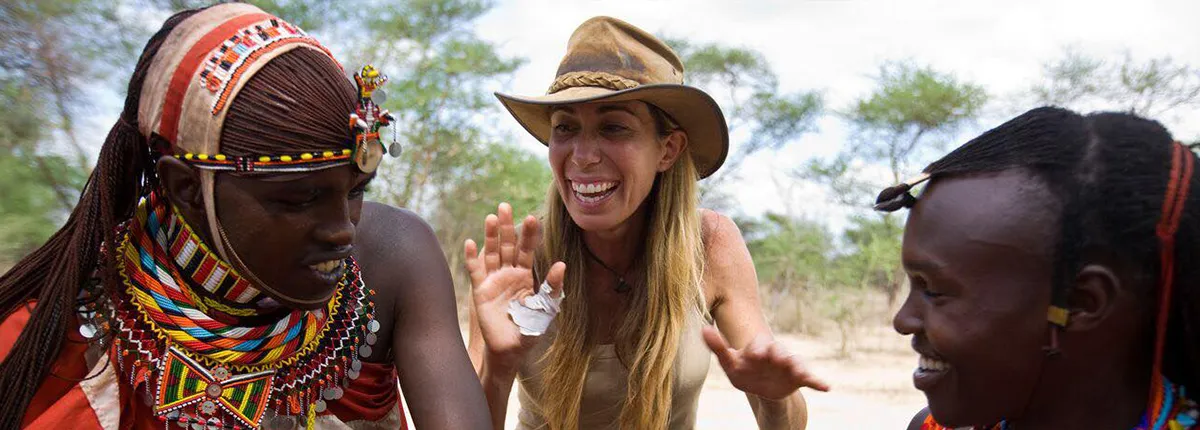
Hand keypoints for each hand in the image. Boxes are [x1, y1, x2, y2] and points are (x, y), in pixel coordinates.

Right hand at [465, 203, 565, 369]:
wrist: (510, 350)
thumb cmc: (529, 329)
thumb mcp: (545, 308)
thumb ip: (552, 287)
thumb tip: (561, 264)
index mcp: (525, 275)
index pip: (527, 250)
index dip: (529, 234)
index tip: (533, 217)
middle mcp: (508, 274)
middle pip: (507, 245)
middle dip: (507, 226)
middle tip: (505, 206)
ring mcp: (493, 280)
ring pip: (491, 253)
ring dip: (491, 236)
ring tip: (492, 218)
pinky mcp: (480, 291)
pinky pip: (475, 271)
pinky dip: (472, 257)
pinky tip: (471, 242)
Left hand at [702, 326, 829, 398]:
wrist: (763, 388)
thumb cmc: (744, 371)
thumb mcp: (730, 363)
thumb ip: (717, 347)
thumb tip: (702, 329)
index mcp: (758, 348)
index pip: (759, 345)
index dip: (757, 349)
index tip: (754, 355)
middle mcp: (776, 353)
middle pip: (779, 351)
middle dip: (779, 354)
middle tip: (777, 358)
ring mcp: (789, 365)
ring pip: (795, 362)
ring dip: (797, 366)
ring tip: (799, 371)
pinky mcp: (800, 377)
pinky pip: (811, 378)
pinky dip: (819, 382)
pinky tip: (827, 387)